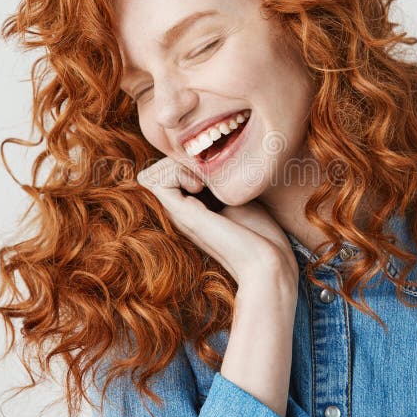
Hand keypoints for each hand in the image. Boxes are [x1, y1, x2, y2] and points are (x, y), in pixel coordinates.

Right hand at [136, 156, 298, 286]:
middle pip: (151, 173)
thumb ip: (221, 182)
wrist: (268, 261)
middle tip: (203, 172)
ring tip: (201, 178)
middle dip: (174, 161)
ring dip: (174, 166)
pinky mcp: (184, 216)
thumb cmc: (260, 232)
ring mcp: (178, 215)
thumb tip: (214, 155)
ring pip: (148, 176)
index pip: (160, 174)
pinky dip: (176, 173)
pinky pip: (156, 183)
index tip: (206, 170)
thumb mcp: (237, 197)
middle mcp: (178, 213)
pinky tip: (200, 185)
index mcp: (188, 209)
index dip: (178, 163)